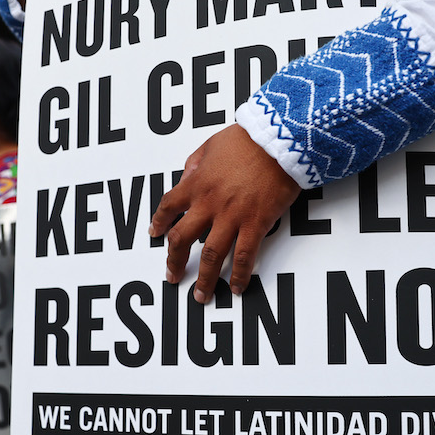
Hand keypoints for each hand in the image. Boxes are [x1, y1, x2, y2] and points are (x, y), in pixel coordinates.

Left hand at [149, 124, 300, 303]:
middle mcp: (209, 203)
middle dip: (174, 261)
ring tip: (201, 295)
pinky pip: (244, 256)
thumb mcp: (211, 145)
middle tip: (172, 275)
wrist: (278, 139)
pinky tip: (237, 287)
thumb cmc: (248, 139)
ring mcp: (232, 216)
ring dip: (204, 278)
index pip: (169, 207)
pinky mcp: (256, 223)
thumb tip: (187, 178)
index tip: (155, 234)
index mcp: (196, 183)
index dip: (159, 223)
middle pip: (181, 239)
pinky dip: (239, 275)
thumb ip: (194, 164)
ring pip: (211, 255)